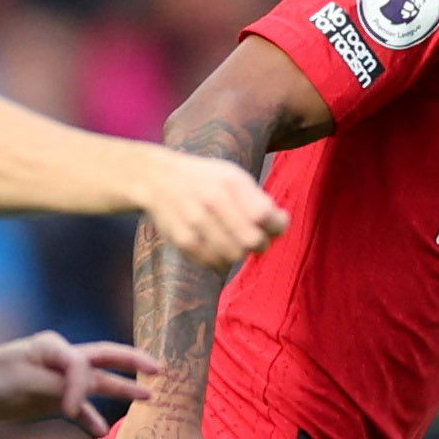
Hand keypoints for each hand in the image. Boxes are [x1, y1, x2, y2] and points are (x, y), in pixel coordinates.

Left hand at [0, 333, 153, 430]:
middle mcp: (61, 359)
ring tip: (149, 397)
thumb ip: (59, 387)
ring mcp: (58, 378)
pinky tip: (103, 431)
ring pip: (96, 384)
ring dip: (120, 390)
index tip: (66, 411)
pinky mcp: (51, 397)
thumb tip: (86, 397)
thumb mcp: (24, 383)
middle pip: (105, 360)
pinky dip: (90, 417)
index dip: (80, 390)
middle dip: (133, 365)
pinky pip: (78, 407)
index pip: (82, 366)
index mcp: (55, 348)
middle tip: (161, 370)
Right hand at [143, 156, 286, 269]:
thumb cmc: (206, 180)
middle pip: (253, 241)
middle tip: (257, 237)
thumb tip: (281, 224)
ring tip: (234, 239)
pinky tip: (217, 244)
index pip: (264, 215)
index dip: (278, 225)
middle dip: (262, 243)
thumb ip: (258, 199)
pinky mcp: (183, 240)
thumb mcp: (233, 176)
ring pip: (235, 255)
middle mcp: (212, 201)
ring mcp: (195, 223)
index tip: (277, 224)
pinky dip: (222, 258)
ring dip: (241, 251)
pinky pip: (214, 262)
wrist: (157, 179)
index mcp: (229, 182)